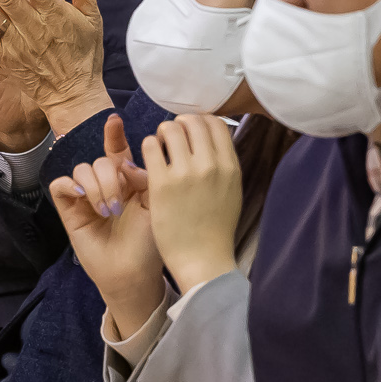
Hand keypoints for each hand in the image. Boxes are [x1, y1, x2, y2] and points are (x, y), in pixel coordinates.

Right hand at [53, 114, 161, 333]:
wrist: (132, 273)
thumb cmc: (149, 242)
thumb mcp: (156, 204)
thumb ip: (145, 178)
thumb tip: (125, 164)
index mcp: (128, 180)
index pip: (117, 150)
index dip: (114, 134)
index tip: (114, 120)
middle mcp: (106, 184)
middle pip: (101, 161)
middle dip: (110, 179)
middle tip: (118, 205)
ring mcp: (86, 197)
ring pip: (82, 170)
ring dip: (95, 187)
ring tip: (106, 211)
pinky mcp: (69, 209)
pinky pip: (61, 184)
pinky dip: (71, 186)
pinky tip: (83, 199)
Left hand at [143, 114, 242, 293]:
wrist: (202, 259)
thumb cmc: (215, 229)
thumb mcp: (231, 191)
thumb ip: (223, 164)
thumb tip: (211, 140)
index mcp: (230, 167)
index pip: (216, 123)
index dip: (201, 122)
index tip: (192, 131)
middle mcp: (210, 165)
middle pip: (193, 121)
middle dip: (180, 124)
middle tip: (173, 138)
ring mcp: (185, 174)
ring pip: (170, 128)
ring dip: (163, 134)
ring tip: (160, 148)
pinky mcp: (161, 184)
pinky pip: (151, 146)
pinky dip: (149, 146)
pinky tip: (151, 160)